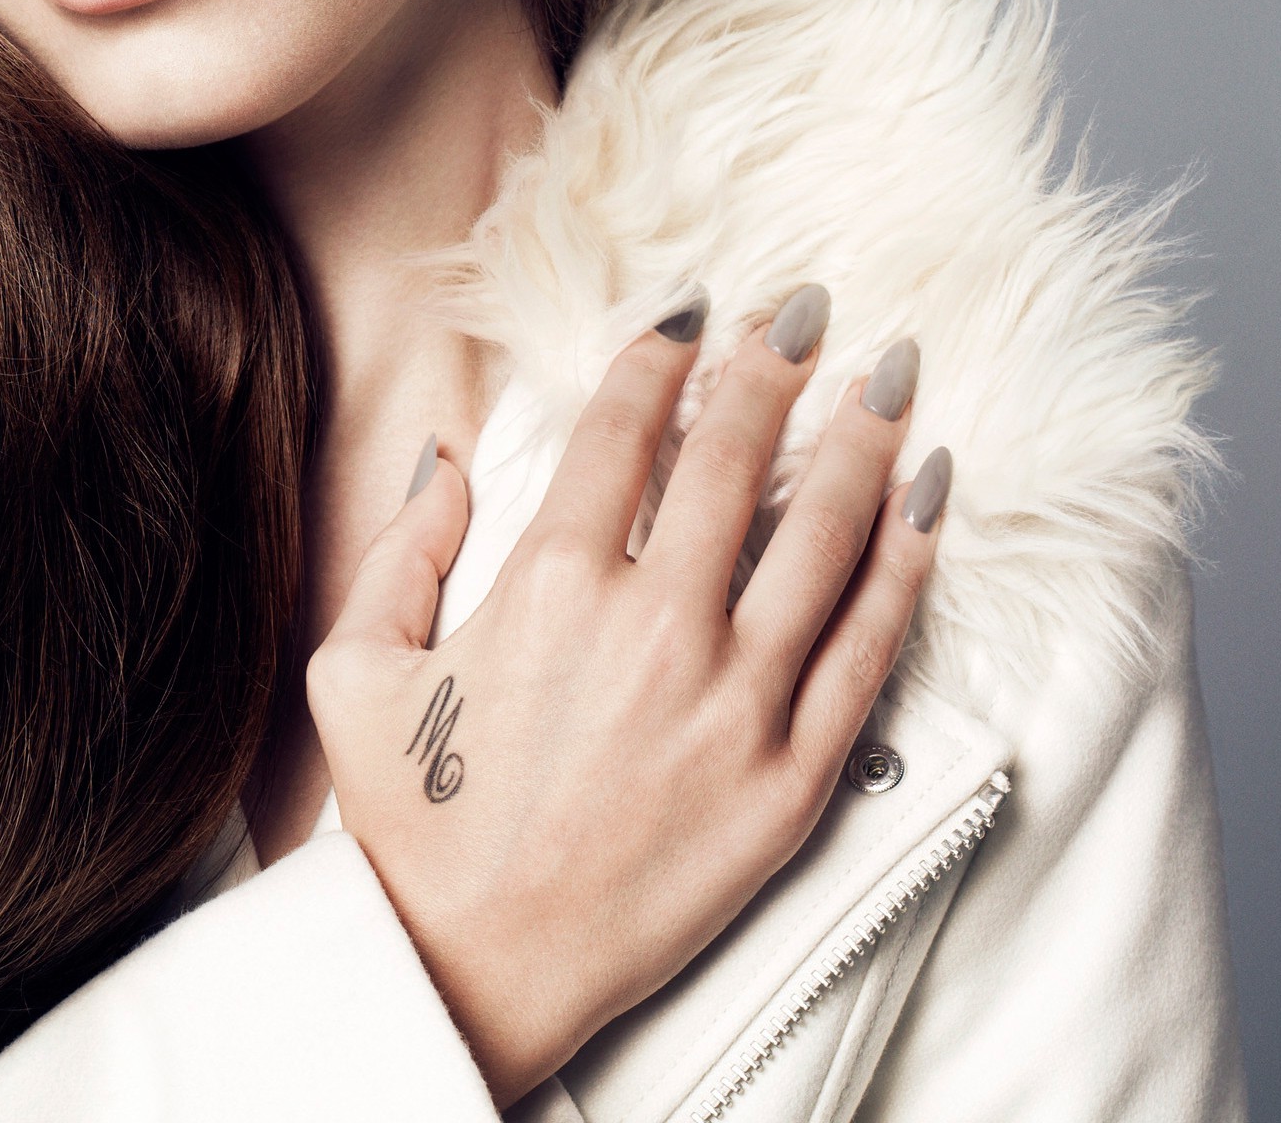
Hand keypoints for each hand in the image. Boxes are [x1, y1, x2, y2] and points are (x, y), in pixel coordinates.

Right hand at [304, 290, 949, 1102]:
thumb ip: (400, 550)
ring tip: (891, 376)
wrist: (470, 971)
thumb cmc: (409, 827)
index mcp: (547, 587)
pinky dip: (906, 564)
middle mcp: (653, 627)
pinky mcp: (791, 778)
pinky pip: (868, 647)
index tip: (696, 311)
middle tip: (811, 310)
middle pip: (737, 459)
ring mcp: (734, 703)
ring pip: (824, 536)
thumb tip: (447, 456)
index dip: (665, 352)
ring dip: (862, 439)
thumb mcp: (352, 672)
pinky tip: (928, 502)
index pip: (627, 429)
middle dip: (778, 365)